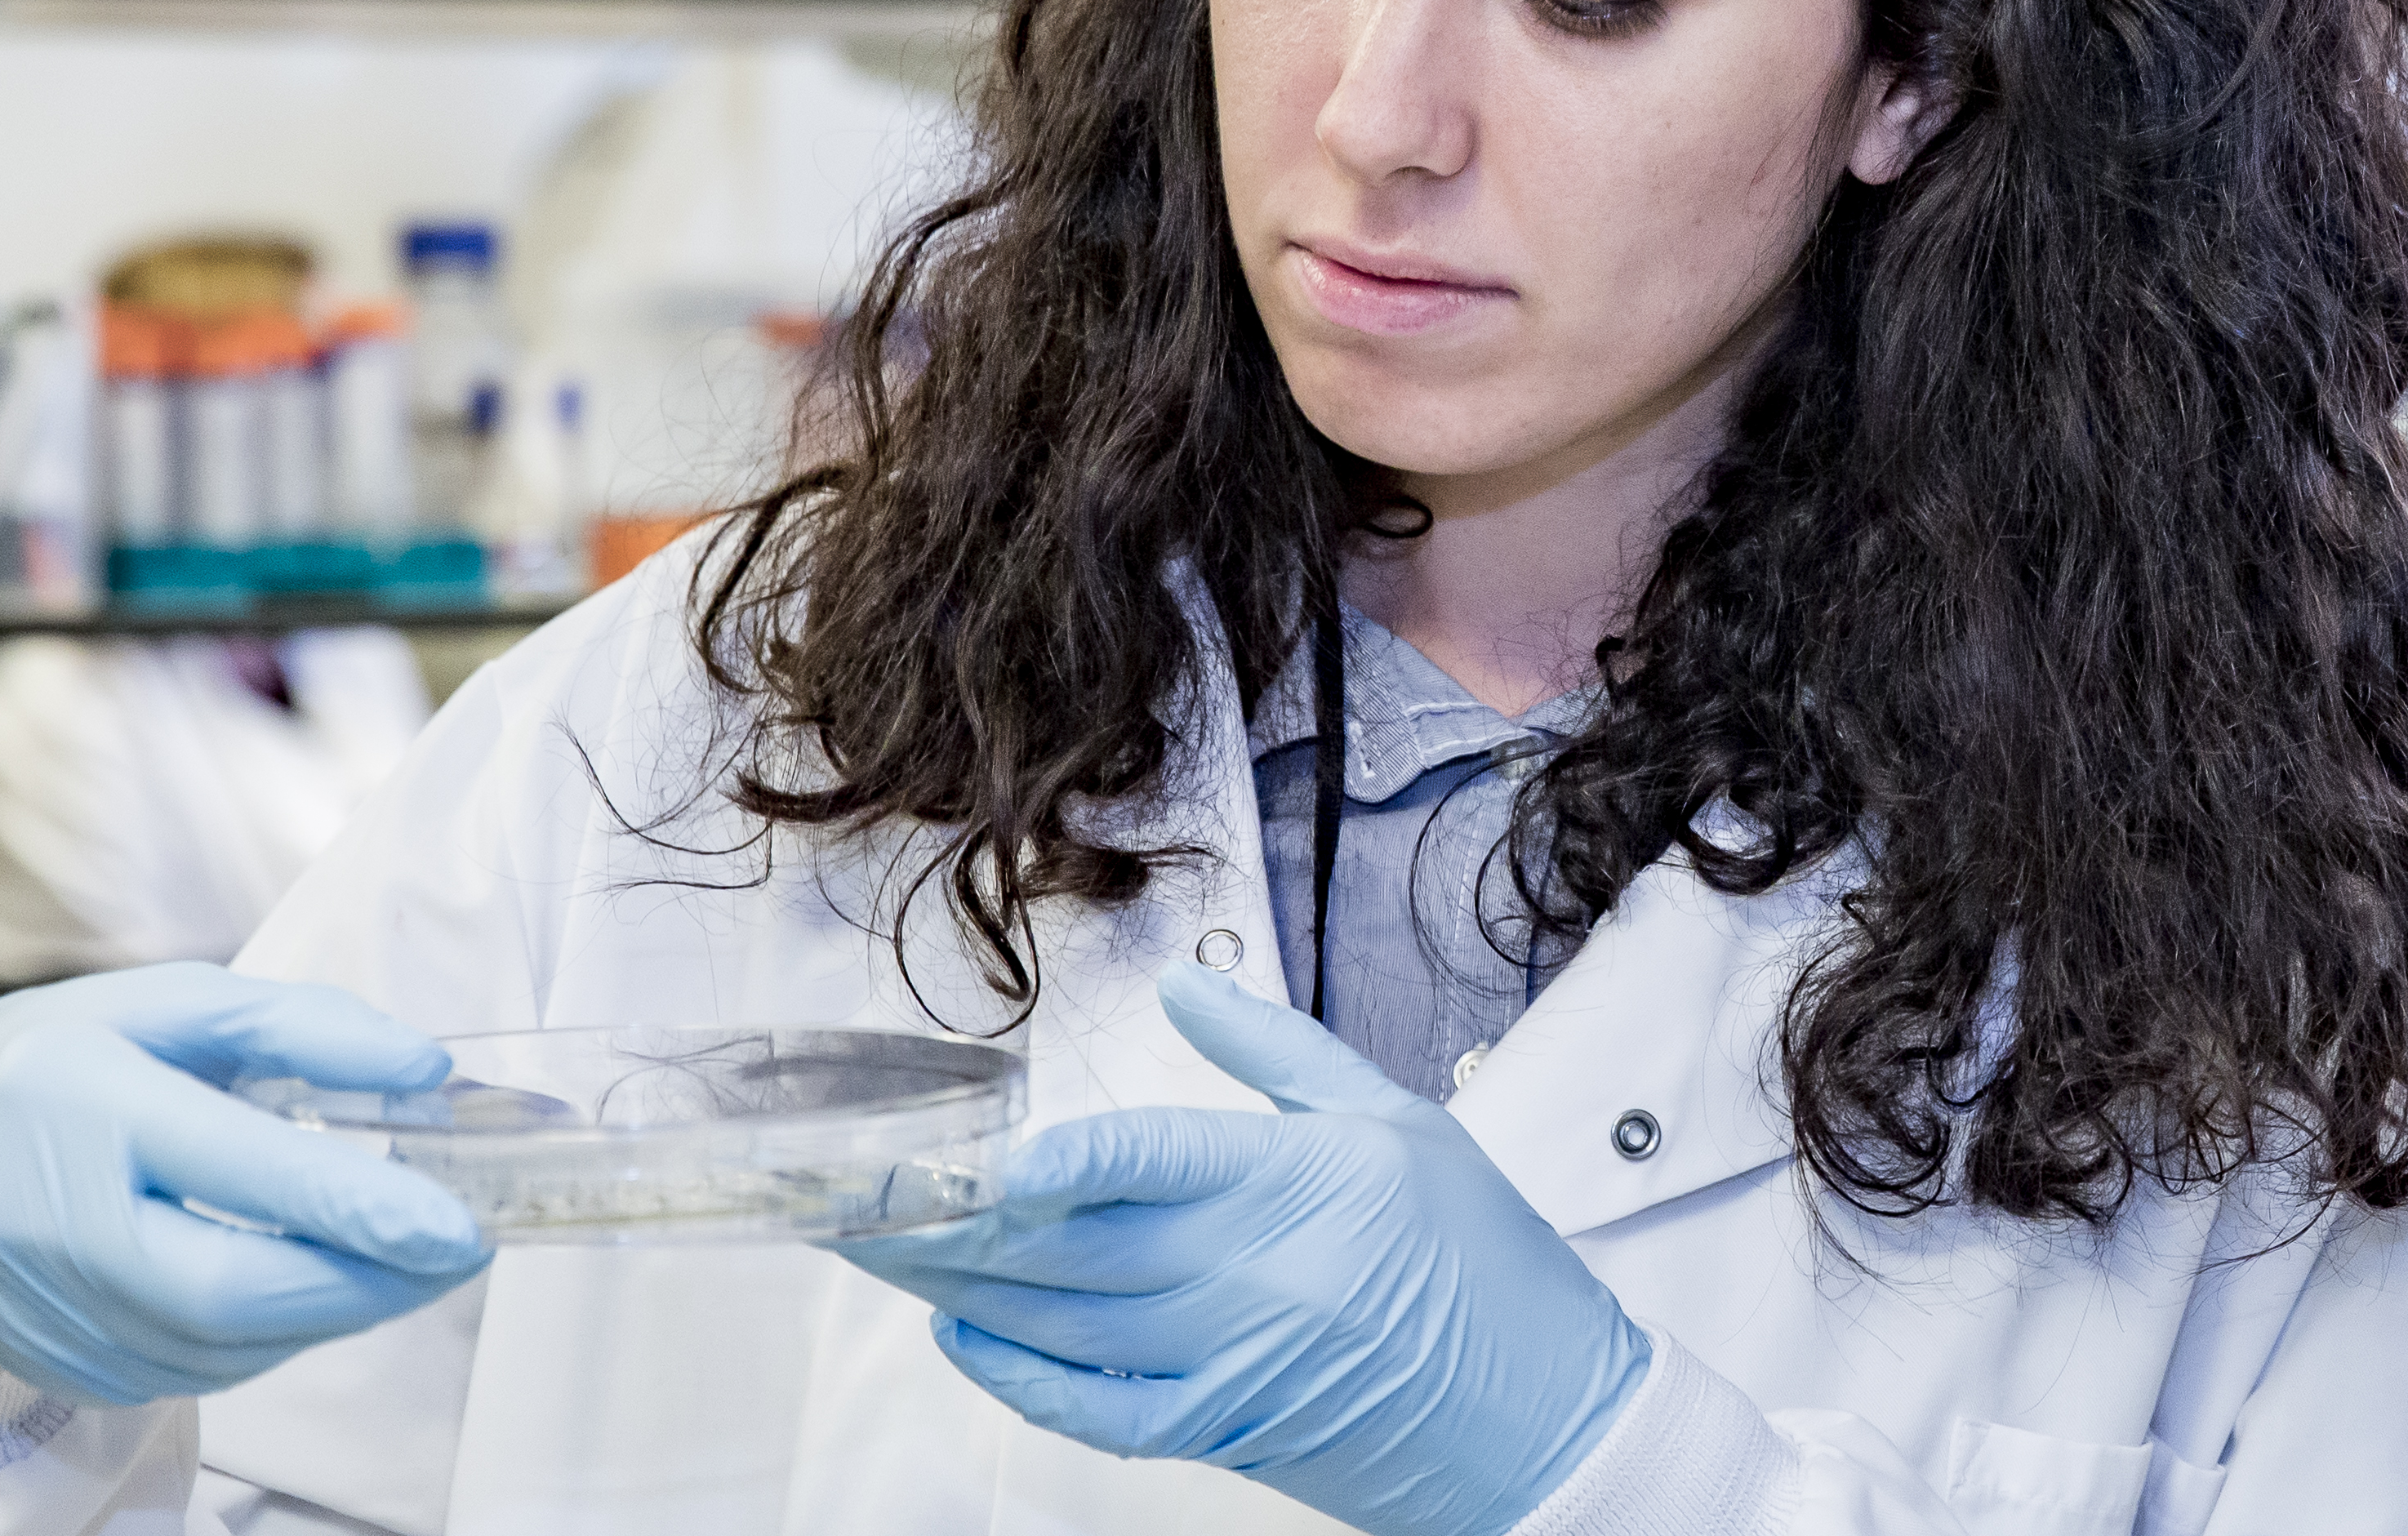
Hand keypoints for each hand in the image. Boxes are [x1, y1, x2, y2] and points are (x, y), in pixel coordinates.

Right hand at [0, 963, 490, 1406]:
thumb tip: (425, 1068)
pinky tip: (315, 1287)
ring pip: (224, 1346)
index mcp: (84, 1106)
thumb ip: (299, 1026)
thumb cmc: (39, 1066)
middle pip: (235, 1289)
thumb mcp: (160, 1004)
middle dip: (370, 1280)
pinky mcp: (62, 1366)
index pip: (240, 1170)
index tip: (456, 1218)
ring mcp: (50, 1311)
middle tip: (458, 1246)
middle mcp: (56, 1223)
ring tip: (404, 1259)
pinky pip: (195, 1372)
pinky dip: (276, 1336)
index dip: (359, 1205)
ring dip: (337, 1311)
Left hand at [846, 962, 1652, 1535]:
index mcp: (1291, 1185)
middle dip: (953, 1216)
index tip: (967, 1149)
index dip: (1044, 1160)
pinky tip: (966, 1334)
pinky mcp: (1220, 1428)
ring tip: (880, 1241)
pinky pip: (1092, 1409)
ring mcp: (1224, 1363)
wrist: (1543, 1415)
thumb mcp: (1393, 1117)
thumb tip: (1183, 980)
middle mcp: (1244, 1278)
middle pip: (1067, 1245)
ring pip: (1059, 1322)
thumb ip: (1273, 1049)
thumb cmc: (1483, 1262)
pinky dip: (1018, 1377)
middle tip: (864, 1185)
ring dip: (959, 1284)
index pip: (1139, 1161)